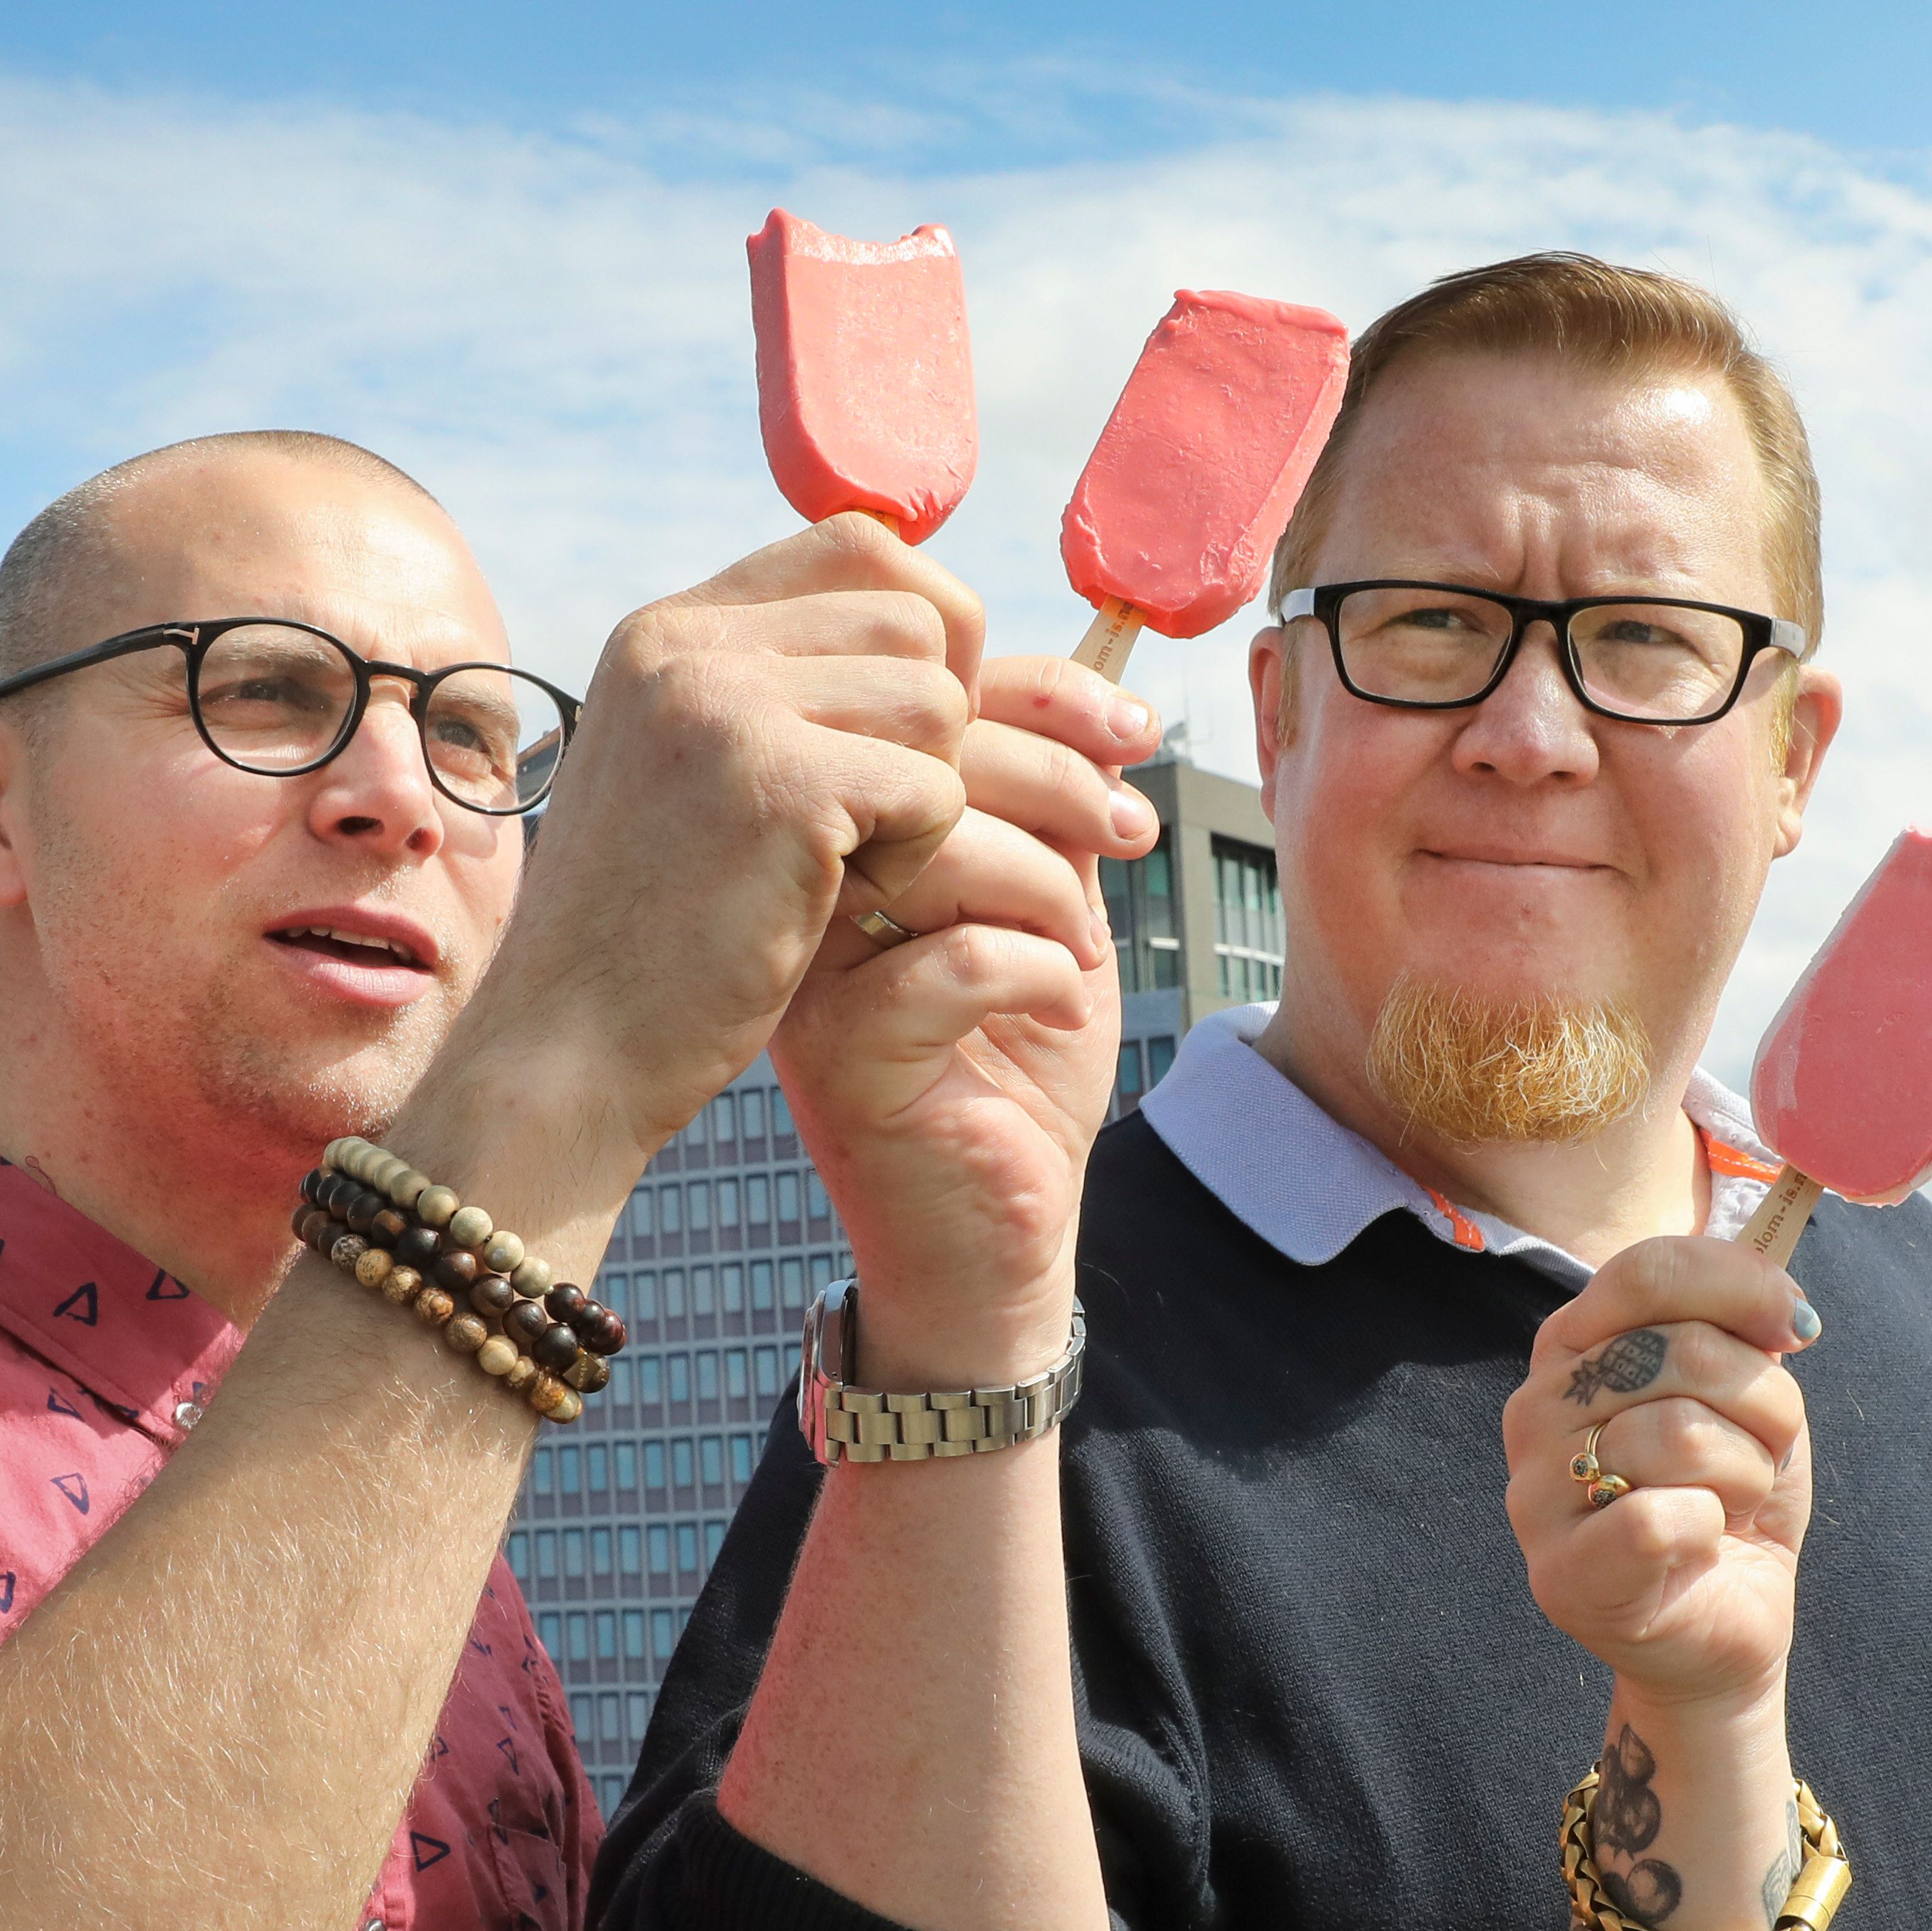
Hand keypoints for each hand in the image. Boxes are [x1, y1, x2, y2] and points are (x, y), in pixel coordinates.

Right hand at [430, 515, 985, 1175]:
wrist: (569, 1052)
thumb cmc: (650, 936)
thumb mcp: (691, 777)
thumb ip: (771, 692)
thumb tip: (930, 627)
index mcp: (668, 631)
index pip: (860, 545)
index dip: (924, 627)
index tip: (909, 727)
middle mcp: (691, 645)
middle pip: (920, 618)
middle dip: (935, 724)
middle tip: (881, 817)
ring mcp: (728, 707)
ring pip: (939, 700)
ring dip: (926, 794)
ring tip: (847, 864)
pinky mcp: (779, 786)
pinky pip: (935, 786)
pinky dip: (916, 855)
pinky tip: (842, 899)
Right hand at [777, 655, 1156, 1379]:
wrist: (982, 1237)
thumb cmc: (1009, 1067)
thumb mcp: (1038, 904)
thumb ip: (1045, 808)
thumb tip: (1106, 697)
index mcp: (835, 828)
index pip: (915, 704)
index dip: (1036, 693)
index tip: (1133, 729)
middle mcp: (798, 890)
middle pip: (921, 759)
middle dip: (1059, 778)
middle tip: (1126, 829)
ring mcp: (807, 976)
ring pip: (931, 849)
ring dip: (1046, 882)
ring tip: (1080, 940)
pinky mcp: (840, 1058)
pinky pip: (955, 962)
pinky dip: (1038, 968)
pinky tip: (1057, 996)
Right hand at [1504, 1239, 1814, 1716]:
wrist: (1727, 1622)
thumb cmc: (1729, 1495)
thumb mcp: (1749, 1391)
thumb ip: (1744, 1327)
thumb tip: (1785, 1308)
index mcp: (1574, 1345)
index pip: (1649, 1272)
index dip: (1742, 1288)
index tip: (1796, 1329)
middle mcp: (1536, 1407)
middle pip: (1678, 1350)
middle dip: (1761, 1403)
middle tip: (1759, 1454)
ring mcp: (1536, 1492)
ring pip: (1678, 1432)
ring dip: (1745, 1472)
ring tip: (1730, 1504)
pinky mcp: (1562, 1575)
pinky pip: (1657, 1519)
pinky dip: (1710, 1528)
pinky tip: (1701, 1545)